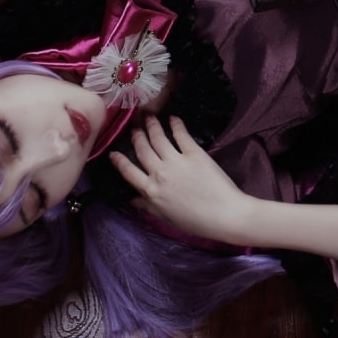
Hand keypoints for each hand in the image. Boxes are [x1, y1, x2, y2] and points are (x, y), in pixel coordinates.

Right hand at [109, 115, 255, 243]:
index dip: (120, 161)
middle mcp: (160, 173)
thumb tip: (132, 199)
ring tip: (148, 116)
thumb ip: (148, 206)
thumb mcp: (166, 217)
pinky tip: (173, 118)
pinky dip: (176, 125)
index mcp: (151, 191)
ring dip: (151, 126)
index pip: (129, 173)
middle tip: (134, 127)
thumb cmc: (195, 221)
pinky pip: (181, 135)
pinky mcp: (194, 153)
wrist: (224, 214)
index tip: (113, 152)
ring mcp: (176, 161)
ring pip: (158, 138)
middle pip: (143, 150)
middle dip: (137, 137)